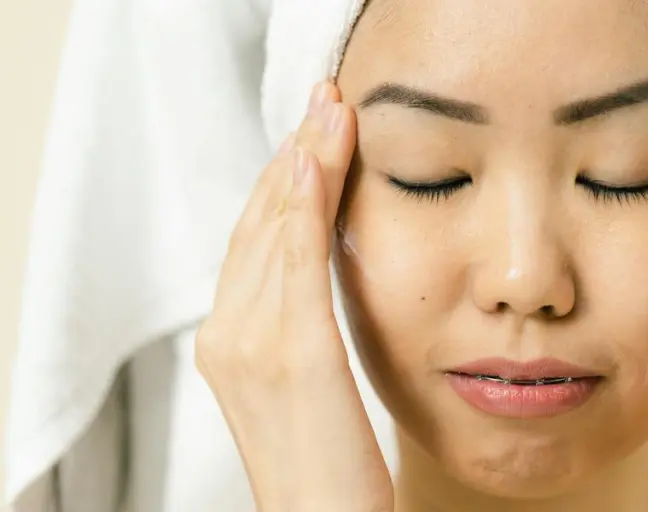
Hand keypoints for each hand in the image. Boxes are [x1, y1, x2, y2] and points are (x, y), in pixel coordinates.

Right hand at [195, 82, 392, 511]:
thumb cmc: (327, 465)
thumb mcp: (306, 385)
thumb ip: (300, 326)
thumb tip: (320, 273)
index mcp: (230, 341)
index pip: (254, 241)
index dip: (283, 181)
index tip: (312, 134)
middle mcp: (229, 335)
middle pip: (259, 223)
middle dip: (293, 156)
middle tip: (325, 103)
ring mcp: (254, 343)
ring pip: (276, 230)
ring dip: (305, 162)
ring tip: (331, 113)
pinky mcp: (295, 355)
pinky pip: (296, 262)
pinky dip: (303, 206)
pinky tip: (316, 161)